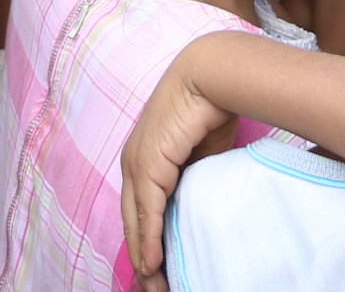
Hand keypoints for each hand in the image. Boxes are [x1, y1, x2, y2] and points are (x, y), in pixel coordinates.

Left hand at [123, 40, 238, 291]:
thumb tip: (200, 197)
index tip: (158, 263)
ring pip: (135, 222)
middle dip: (141, 256)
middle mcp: (133, 162)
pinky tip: (153, 264)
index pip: (140, 206)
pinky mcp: (148, 166)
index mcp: (145, 155)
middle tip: (152, 285)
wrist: (212, 75)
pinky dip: (148, 240)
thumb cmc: (212, 103)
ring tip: (153, 285)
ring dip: (144, 257)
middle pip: (132, 220)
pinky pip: (147, 213)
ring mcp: (137, 164)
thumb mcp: (203, 149)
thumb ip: (196, 173)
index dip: (147, 236)